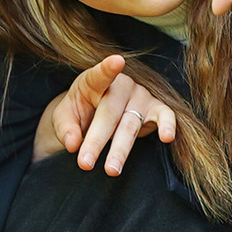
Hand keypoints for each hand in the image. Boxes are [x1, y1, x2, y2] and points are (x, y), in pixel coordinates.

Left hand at [39, 55, 180, 176]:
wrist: (95, 114)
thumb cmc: (80, 112)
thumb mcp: (64, 117)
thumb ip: (65, 128)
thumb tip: (72, 144)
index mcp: (94, 82)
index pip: (100, 74)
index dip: (108, 68)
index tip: (117, 61)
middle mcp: (121, 86)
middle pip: (110, 113)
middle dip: (97, 140)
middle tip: (85, 163)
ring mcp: (140, 96)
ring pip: (131, 124)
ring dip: (121, 149)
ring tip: (111, 170)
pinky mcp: (156, 108)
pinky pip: (165, 116)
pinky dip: (167, 125)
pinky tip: (167, 137)